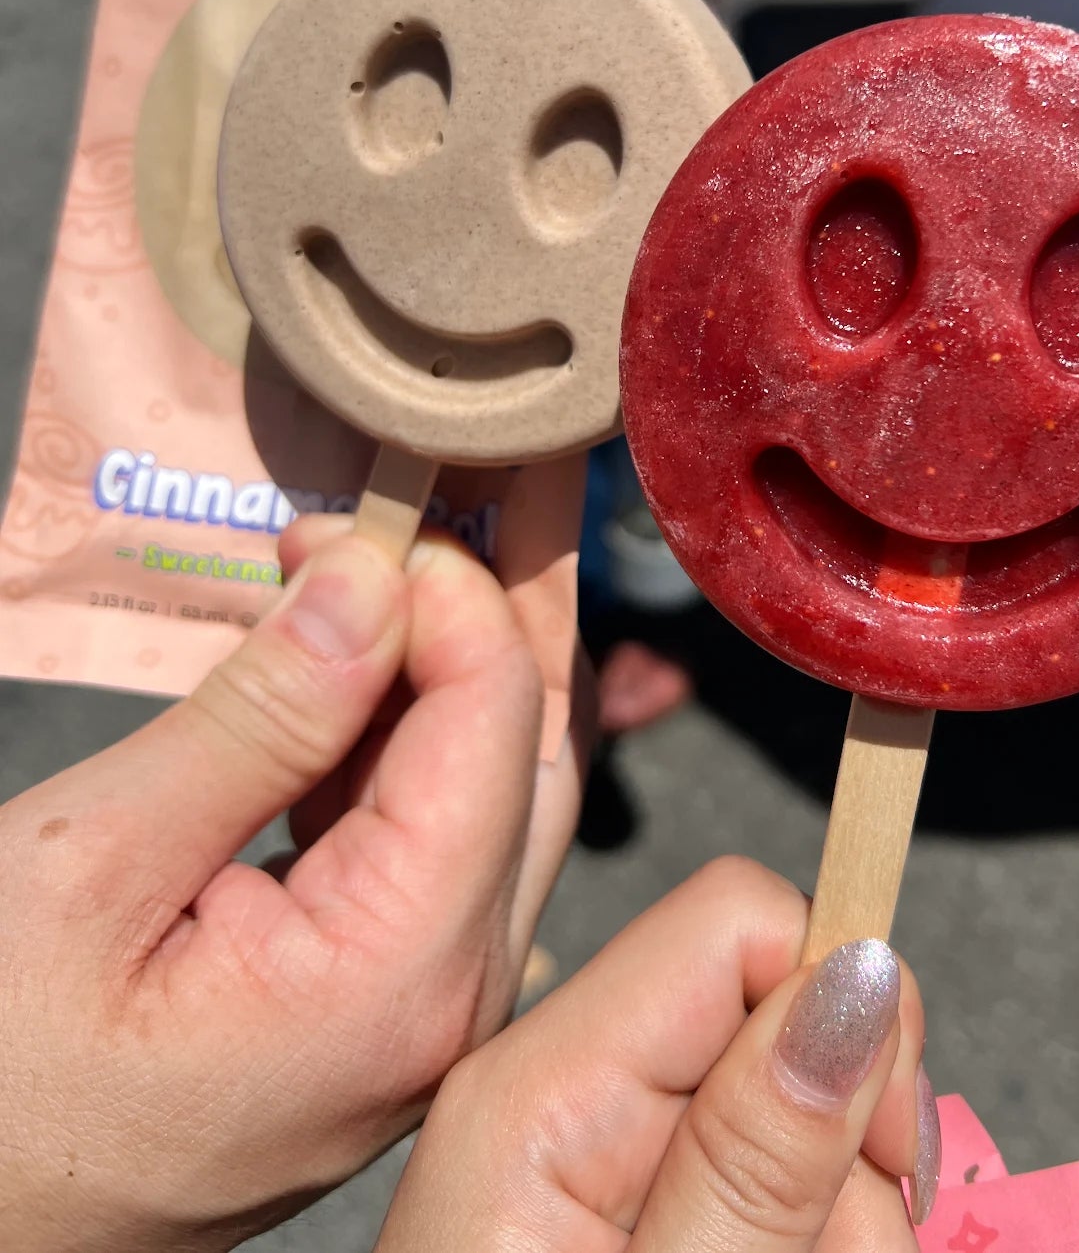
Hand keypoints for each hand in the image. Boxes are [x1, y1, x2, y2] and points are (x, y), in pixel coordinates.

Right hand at [0, 516, 587, 1252]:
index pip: (499, 722)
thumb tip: (374, 576)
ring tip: (358, 580)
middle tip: (409, 516)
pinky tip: (336, 686)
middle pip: (526, 756)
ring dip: (436, 675)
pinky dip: (395, 751)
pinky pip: (426, 851)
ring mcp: (419, 1019)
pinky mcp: (375, 1011)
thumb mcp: (95, 864)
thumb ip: (262, 714)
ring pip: (487, 797)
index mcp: (399, 975)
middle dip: (481, 618)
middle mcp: (448, 1004)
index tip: (359, 523)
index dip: (450, 594)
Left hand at [375, 859, 940, 1252]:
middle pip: (792, 1020)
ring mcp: (605, 1159)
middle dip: (848, 1156)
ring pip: (815, 1124)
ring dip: (838, 1229)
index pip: (739, 921)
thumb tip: (858, 968)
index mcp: (540, 1090)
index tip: (877, 1155)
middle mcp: (566, 1096)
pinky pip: (788, 1194)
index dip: (842, 1009)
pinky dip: (813, 1247)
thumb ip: (758, 1152)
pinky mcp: (649, 1213)